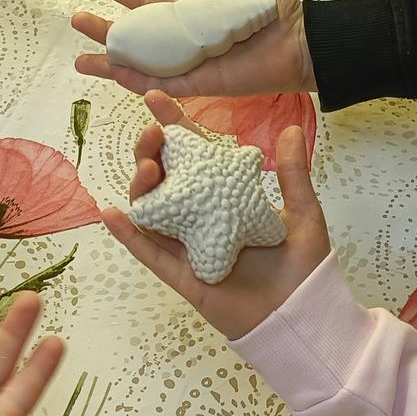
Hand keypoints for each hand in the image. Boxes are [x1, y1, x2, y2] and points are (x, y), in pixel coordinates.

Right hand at [72, 0, 313, 96]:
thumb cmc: (278, 12)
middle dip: (106, 28)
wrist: (301, 44)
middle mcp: (184, 40)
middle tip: (76, 19)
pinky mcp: (199, 85)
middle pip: (136, 35)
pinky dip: (138, 81)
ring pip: (141, 64)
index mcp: (192, 13)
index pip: (149, 2)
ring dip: (111, 62)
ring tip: (80, 58)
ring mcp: (188, 64)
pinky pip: (162, 85)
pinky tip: (116, 75)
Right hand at [101, 92, 330, 338]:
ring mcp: (189, 245)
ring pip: (152, 211)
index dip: (175, 128)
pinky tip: (112, 212)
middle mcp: (202, 217)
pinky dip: (129, 234)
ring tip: (145, 168)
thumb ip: (293, 174)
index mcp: (226, 197)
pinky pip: (149, 252)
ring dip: (141, 186)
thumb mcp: (304, 213)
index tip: (157, 100)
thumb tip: (291, 129)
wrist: (303, 316)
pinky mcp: (183, 275)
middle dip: (152, 153)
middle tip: (152, 135)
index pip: (195, 156)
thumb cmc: (304, 266)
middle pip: (166, 179)